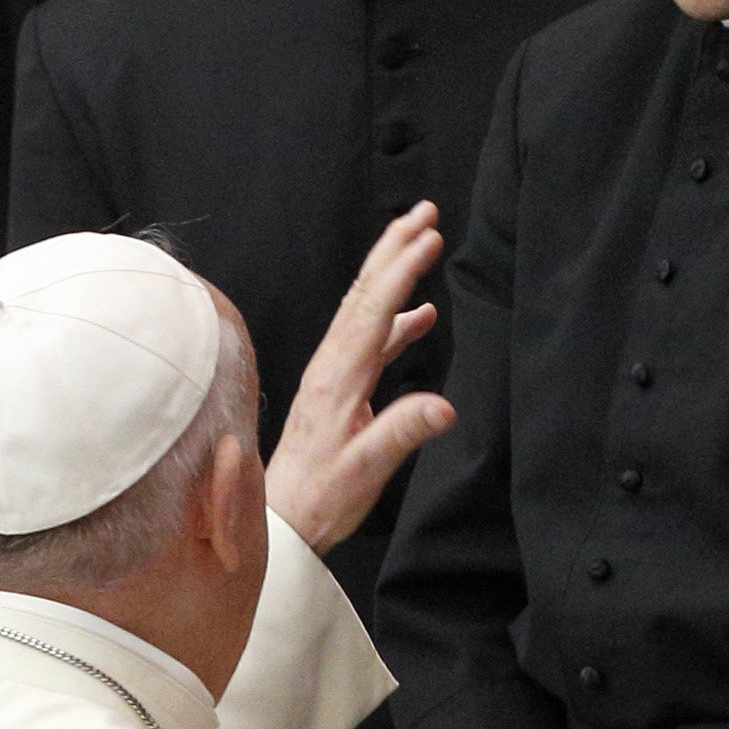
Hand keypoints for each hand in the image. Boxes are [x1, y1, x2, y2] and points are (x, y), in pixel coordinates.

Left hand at [265, 202, 458, 551]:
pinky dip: (397, 316)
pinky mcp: (341, 386)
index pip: (374, 310)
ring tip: (422, 240)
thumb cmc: (321, 497)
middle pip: (365, 292)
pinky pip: (372, 337)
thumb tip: (445, 406)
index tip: (429, 235)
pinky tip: (423, 314)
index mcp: (339, 377)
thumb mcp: (365, 469)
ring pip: (366, 307)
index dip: (402, 270)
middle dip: (394, 247)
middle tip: (425, 211)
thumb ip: (402, 433)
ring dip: (393, 271)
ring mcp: (335, 373)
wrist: (282, 518)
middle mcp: (333, 365)